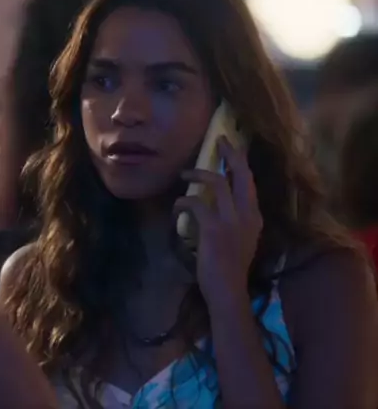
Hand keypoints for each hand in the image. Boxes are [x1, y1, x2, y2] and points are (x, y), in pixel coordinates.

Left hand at [174, 137, 262, 301]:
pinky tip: (176, 208)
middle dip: (230, 155)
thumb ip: (234, 221)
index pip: (250, 182)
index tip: (232, 147)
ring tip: (183, 175)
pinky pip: (195, 204)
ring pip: (218, 183)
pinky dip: (182, 202)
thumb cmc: (230, 269)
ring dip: (198, 175)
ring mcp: (231, 221)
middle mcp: (248, 215)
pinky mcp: (213, 229)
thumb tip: (215, 204)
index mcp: (254, 217)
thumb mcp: (241, 240)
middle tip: (219, 140)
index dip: (240, 163)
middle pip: (241, 175)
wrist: (228, 291)